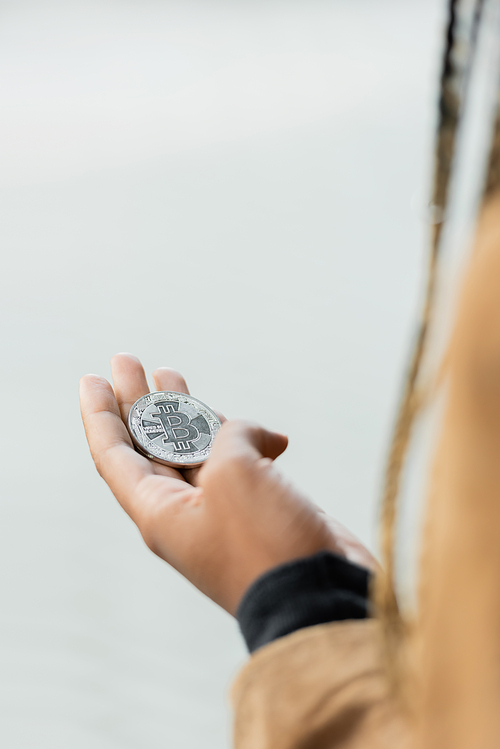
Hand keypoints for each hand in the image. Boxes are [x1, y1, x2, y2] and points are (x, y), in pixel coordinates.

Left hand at [79, 353, 376, 613]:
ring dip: (185, 412)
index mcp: (159, 511)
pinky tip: (269, 434)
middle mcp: (182, 510)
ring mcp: (220, 511)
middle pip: (149, 445)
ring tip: (171, 374)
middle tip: (127, 360)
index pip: (114, 454)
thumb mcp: (234, 473)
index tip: (91, 378)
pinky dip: (246, 440)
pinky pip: (236, 463)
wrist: (320, 597)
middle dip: (138, 401)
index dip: (100, 413)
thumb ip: (230, 436)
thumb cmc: (265, 542)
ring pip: (193, 450)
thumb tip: (257, 436)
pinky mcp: (256, 509)